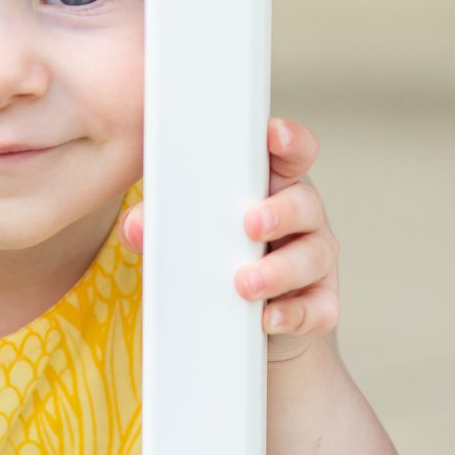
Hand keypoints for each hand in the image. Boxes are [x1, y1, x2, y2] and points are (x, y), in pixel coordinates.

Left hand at [117, 117, 335, 363]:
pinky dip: (294, 314)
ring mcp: (315, 260)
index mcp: (274, 185)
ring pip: (314, 256)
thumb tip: (135, 228)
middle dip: (280, 212)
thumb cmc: (216, 251)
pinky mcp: (319, 303)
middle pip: (305, 203)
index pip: (292, 153)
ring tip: (245, 283)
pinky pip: (318, 308)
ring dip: (280, 270)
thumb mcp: (190, 229)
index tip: (272, 136)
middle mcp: (302, 218)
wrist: (241, 318)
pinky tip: (268, 318)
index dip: (289, 140)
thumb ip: (161, 221)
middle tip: (250, 223)